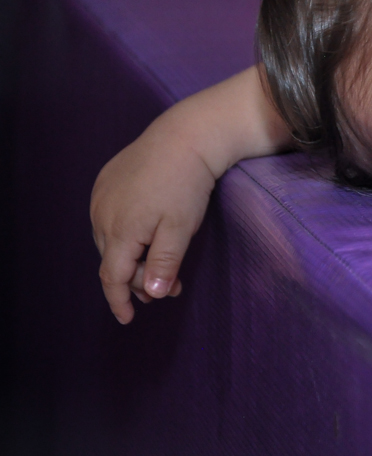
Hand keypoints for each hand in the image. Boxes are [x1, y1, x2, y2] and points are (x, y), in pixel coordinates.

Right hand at [91, 116, 215, 323]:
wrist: (184, 136)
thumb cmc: (187, 184)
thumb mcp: (180, 228)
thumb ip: (165, 262)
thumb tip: (152, 294)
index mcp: (120, 231)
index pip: (112, 278)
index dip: (119, 301)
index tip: (128, 319)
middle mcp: (102, 215)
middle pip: (114, 261)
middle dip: (139, 279)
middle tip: (172, 286)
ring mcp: (100, 197)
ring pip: (111, 241)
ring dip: (133, 256)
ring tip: (163, 261)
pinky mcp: (105, 182)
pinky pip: (109, 218)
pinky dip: (126, 233)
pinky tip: (147, 232)